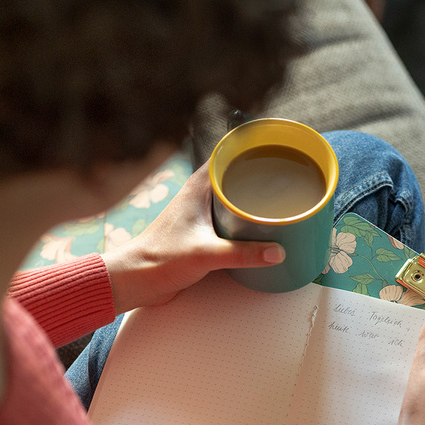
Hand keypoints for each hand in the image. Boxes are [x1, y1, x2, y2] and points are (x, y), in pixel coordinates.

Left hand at [102, 163, 284, 313]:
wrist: (136, 280)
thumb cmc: (159, 259)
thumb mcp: (206, 254)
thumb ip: (243, 254)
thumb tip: (277, 252)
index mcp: (198, 187)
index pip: (227, 153)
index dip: (250, 146)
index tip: (274, 145)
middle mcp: (200, 195)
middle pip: (235, 174)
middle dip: (260, 173)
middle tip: (288, 176)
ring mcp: (201, 214)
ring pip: (233, 196)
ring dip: (253, 198)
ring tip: (281, 199)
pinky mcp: (203, 232)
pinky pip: (230, 218)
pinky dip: (246, 219)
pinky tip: (262, 228)